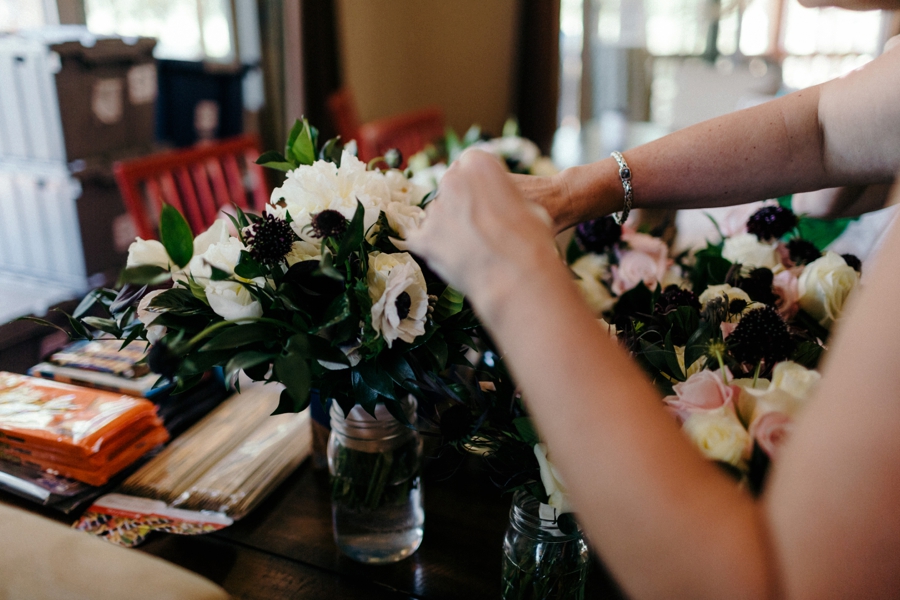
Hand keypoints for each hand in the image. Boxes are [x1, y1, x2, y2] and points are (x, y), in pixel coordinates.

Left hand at [406, 151, 558, 314]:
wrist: (524, 274)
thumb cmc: (534, 236)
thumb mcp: (524, 204)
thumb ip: (500, 196)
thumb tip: (492, 209)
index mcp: (478, 163)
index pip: (464, 167)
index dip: (475, 189)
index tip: (482, 204)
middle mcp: (452, 180)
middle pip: (448, 191)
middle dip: (459, 206)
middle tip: (477, 228)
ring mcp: (435, 210)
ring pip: (435, 215)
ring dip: (447, 227)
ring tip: (471, 249)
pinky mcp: (424, 239)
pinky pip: (418, 239)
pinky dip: (429, 247)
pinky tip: (446, 255)